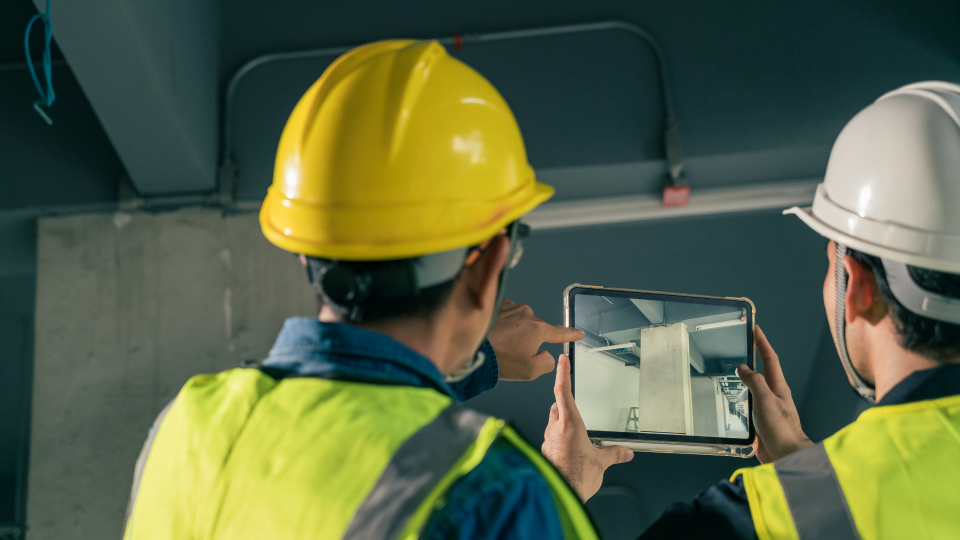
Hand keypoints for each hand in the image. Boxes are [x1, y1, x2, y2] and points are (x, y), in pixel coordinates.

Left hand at [487, 299, 584, 380]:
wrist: (473, 347)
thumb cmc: (500, 360)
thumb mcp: (530, 371)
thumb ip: (547, 363)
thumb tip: (546, 355)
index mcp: (539, 329)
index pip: (560, 332)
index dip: (571, 334)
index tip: (579, 333)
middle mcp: (527, 314)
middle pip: (536, 329)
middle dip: (528, 340)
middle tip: (513, 354)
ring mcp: (512, 307)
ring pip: (520, 322)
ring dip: (514, 331)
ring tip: (500, 344)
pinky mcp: (498, 305)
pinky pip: (507, 315)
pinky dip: (503, 324)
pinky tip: (495, 334)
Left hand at [541, 354, 632, 500]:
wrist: (559, 494)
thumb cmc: (576, 477)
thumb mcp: (600, 463)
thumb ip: (613, 454)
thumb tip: (624, 452)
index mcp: (570, 425)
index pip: (563, 392)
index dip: (562, 373)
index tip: (562, 361)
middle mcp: (555, 430)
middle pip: (555, 406)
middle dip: (562, 402)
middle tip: (569, 400)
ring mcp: (547, 441)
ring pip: (551, 423)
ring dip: (560, 422)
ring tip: (573, 431)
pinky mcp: (545, 453)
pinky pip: (550, 440)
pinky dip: (558, 440)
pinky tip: (567, 449)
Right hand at [737, 325, 812, 463]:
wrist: (785, 457)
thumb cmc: (781, 428)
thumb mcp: (767, 400)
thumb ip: (755, 382)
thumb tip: (743, 368)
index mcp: (778, 387)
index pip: (770, 359)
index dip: (762, 342)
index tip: (755, 329)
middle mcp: (772, 396)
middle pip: (760, 372)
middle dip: (751, 358)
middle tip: (738, 346)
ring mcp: (766, 409)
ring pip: (751, 389)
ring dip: (740, 380)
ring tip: (727, 371)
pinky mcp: (758, 423)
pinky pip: (745, 407)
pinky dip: (736, 400)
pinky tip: (727, 401)